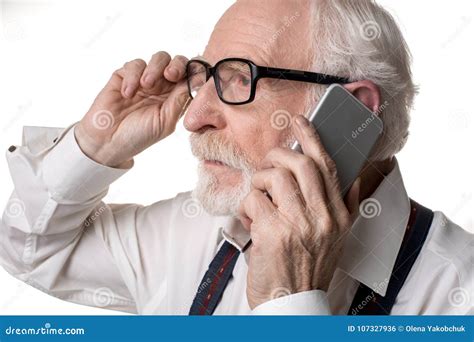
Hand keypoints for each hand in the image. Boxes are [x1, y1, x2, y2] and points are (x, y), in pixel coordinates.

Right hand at [75, 51, 189, 167]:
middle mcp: (163, 87)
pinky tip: (127, 93)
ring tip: (146, 85)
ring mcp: (144, 80)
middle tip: (170, 75)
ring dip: (154, 68)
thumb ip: (180, 100)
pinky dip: (132, 76)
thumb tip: (197, 80)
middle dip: (177, 64)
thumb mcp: (165, 122)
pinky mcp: (125, 75)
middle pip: (177, 62)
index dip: (195, 71)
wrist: (108, 141)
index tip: (196, 73)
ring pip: (159, 58)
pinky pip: (134, 64)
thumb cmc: (139, 136)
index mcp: (176, 98)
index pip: (191, 77)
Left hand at [238, 115, 360, 309]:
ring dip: (259, 182)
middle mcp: (323, 218)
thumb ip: (345, 206)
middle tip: (269, 162)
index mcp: (339, 216)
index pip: (327, 166)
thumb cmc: (308, 267)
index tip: (301, 121)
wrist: (292, 302)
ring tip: (259, 198)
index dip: (312, 138)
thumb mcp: (336, 238)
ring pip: (273, 177)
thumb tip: (352, 178)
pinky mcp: (273, 233)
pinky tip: (250, 220)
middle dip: (279, 155)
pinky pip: (253, 199)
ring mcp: (299, 224)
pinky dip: (246, 206)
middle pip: (300, 165)